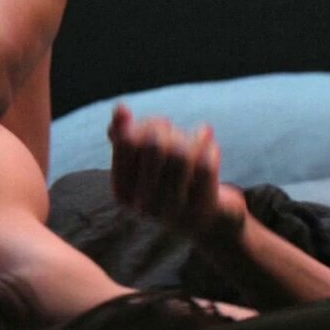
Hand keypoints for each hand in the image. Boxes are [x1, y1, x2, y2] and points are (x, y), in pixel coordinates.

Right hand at [106, 104, 246, 240]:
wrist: (210, 222)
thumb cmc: (171, 184)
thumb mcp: (145, 162)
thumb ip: (127, 137)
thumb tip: (120, 108)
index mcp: (122, 193)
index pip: (126, 142)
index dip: (143, 124)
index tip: (156, 122)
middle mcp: (143, 206)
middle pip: (153, 145)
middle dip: (166, 128)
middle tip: (173, 128)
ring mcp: (173, 211)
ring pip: (180, 154)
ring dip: (188, 137)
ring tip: (194, 135)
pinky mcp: (202, 208)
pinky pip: (204, 165)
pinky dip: (206, 145)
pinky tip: (208, 140)